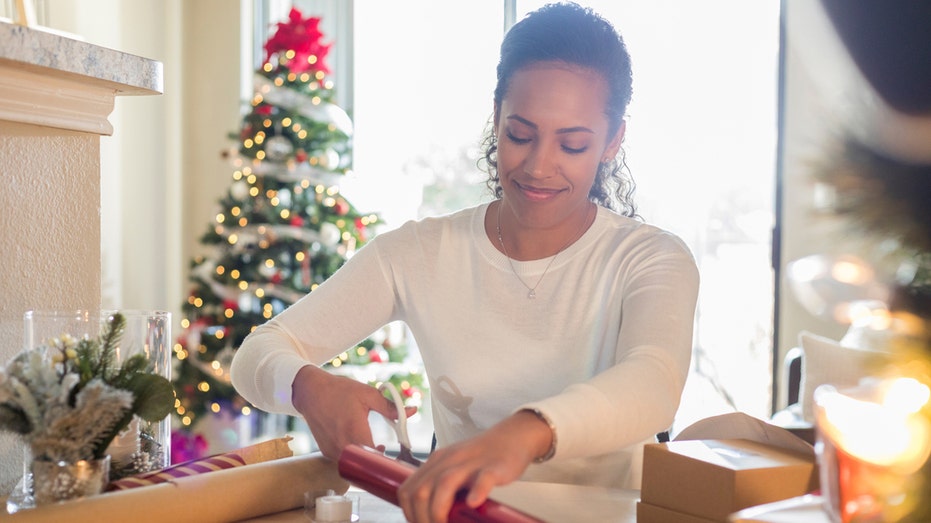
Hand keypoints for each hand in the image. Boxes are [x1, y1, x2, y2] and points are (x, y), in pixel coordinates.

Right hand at [291, 365, 416, 459]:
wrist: (311, 392)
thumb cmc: (339, 391)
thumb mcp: (368, 395)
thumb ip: (391, 406)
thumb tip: (412, 411)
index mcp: (355, 431)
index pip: (375, 458)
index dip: (388, 460)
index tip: (397, 457)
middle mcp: (341, 445)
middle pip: (365, 464)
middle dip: (378, 460)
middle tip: (387, 450)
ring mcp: (331, 451)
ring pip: (354, 464)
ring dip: (365, 458)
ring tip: (375, 446)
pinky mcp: (325, 452)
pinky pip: (343, 460)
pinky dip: (353, 455)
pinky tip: (358, 443)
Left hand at [397, 411, 551, 522]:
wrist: (513, 436)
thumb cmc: (483, 458)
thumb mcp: (453, 467)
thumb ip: (439, 486)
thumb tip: (426, 514)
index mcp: (436, 462)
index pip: (408, 490)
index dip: (409, 513)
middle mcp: (449, 461)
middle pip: (422, 491)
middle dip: (422, 518)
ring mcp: (471, 463)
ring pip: (445, 484)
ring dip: (439, 511)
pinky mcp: (494, 467)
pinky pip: (483, 478)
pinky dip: (476, 492)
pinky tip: (473, 503)